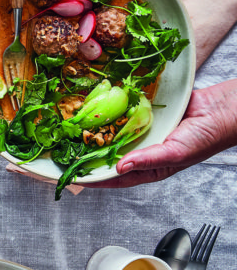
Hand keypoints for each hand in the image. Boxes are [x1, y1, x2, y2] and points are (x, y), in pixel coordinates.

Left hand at [80, 79, 236, 187]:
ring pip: (114, 134)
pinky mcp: (143, 114)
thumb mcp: (176, 153)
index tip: (74, 176)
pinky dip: (111, 114)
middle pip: (110, 154)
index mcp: (148, 166)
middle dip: (90, 154)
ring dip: (98, 132)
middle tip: (68, 151)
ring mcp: (141, 131)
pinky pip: (123, 115)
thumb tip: (121, 167)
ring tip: (76, 131)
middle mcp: (141, 149)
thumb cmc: (204, 138)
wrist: (219, 109)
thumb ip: (149, 160)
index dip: (95, 177)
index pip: (116, 176)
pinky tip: (97, 109)